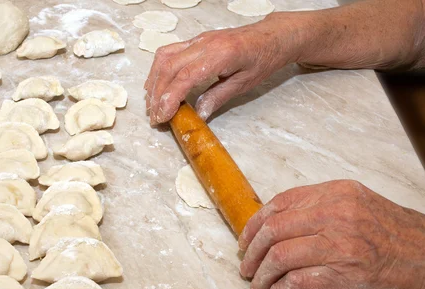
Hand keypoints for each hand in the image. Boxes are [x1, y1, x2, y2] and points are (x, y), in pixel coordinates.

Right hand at [144, 13, 301, 123]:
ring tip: (152, 104)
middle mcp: (205, 43)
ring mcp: (198, 39)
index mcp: (221, 54)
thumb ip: (217, 98)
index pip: (185, 77)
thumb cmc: (263, 58)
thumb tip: (198, 115)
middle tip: (155, 117)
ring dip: (154, 82)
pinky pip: (169, 52)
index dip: (169, 98)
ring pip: (164, 58)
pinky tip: (156, 86)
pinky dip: (158, 70)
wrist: (272, 36)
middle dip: (157, 95)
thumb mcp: (244, 84)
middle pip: (169, 68)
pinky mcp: (195, 40)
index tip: (162, 117)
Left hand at [238, 180, 424, 288]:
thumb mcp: (357, 205)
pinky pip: (296, 284)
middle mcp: (336, 213)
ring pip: (279, 258)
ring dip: (261, 277)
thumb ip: (319, 208)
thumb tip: (274, 224)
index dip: (254, 224)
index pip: (280, 203)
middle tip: (246, 268)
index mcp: (336, 192)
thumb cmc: (393, 234)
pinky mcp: (344, 275)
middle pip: (273, 230)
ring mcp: (340, 244)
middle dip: (252, 253)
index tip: (245, 241)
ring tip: (259, 287)